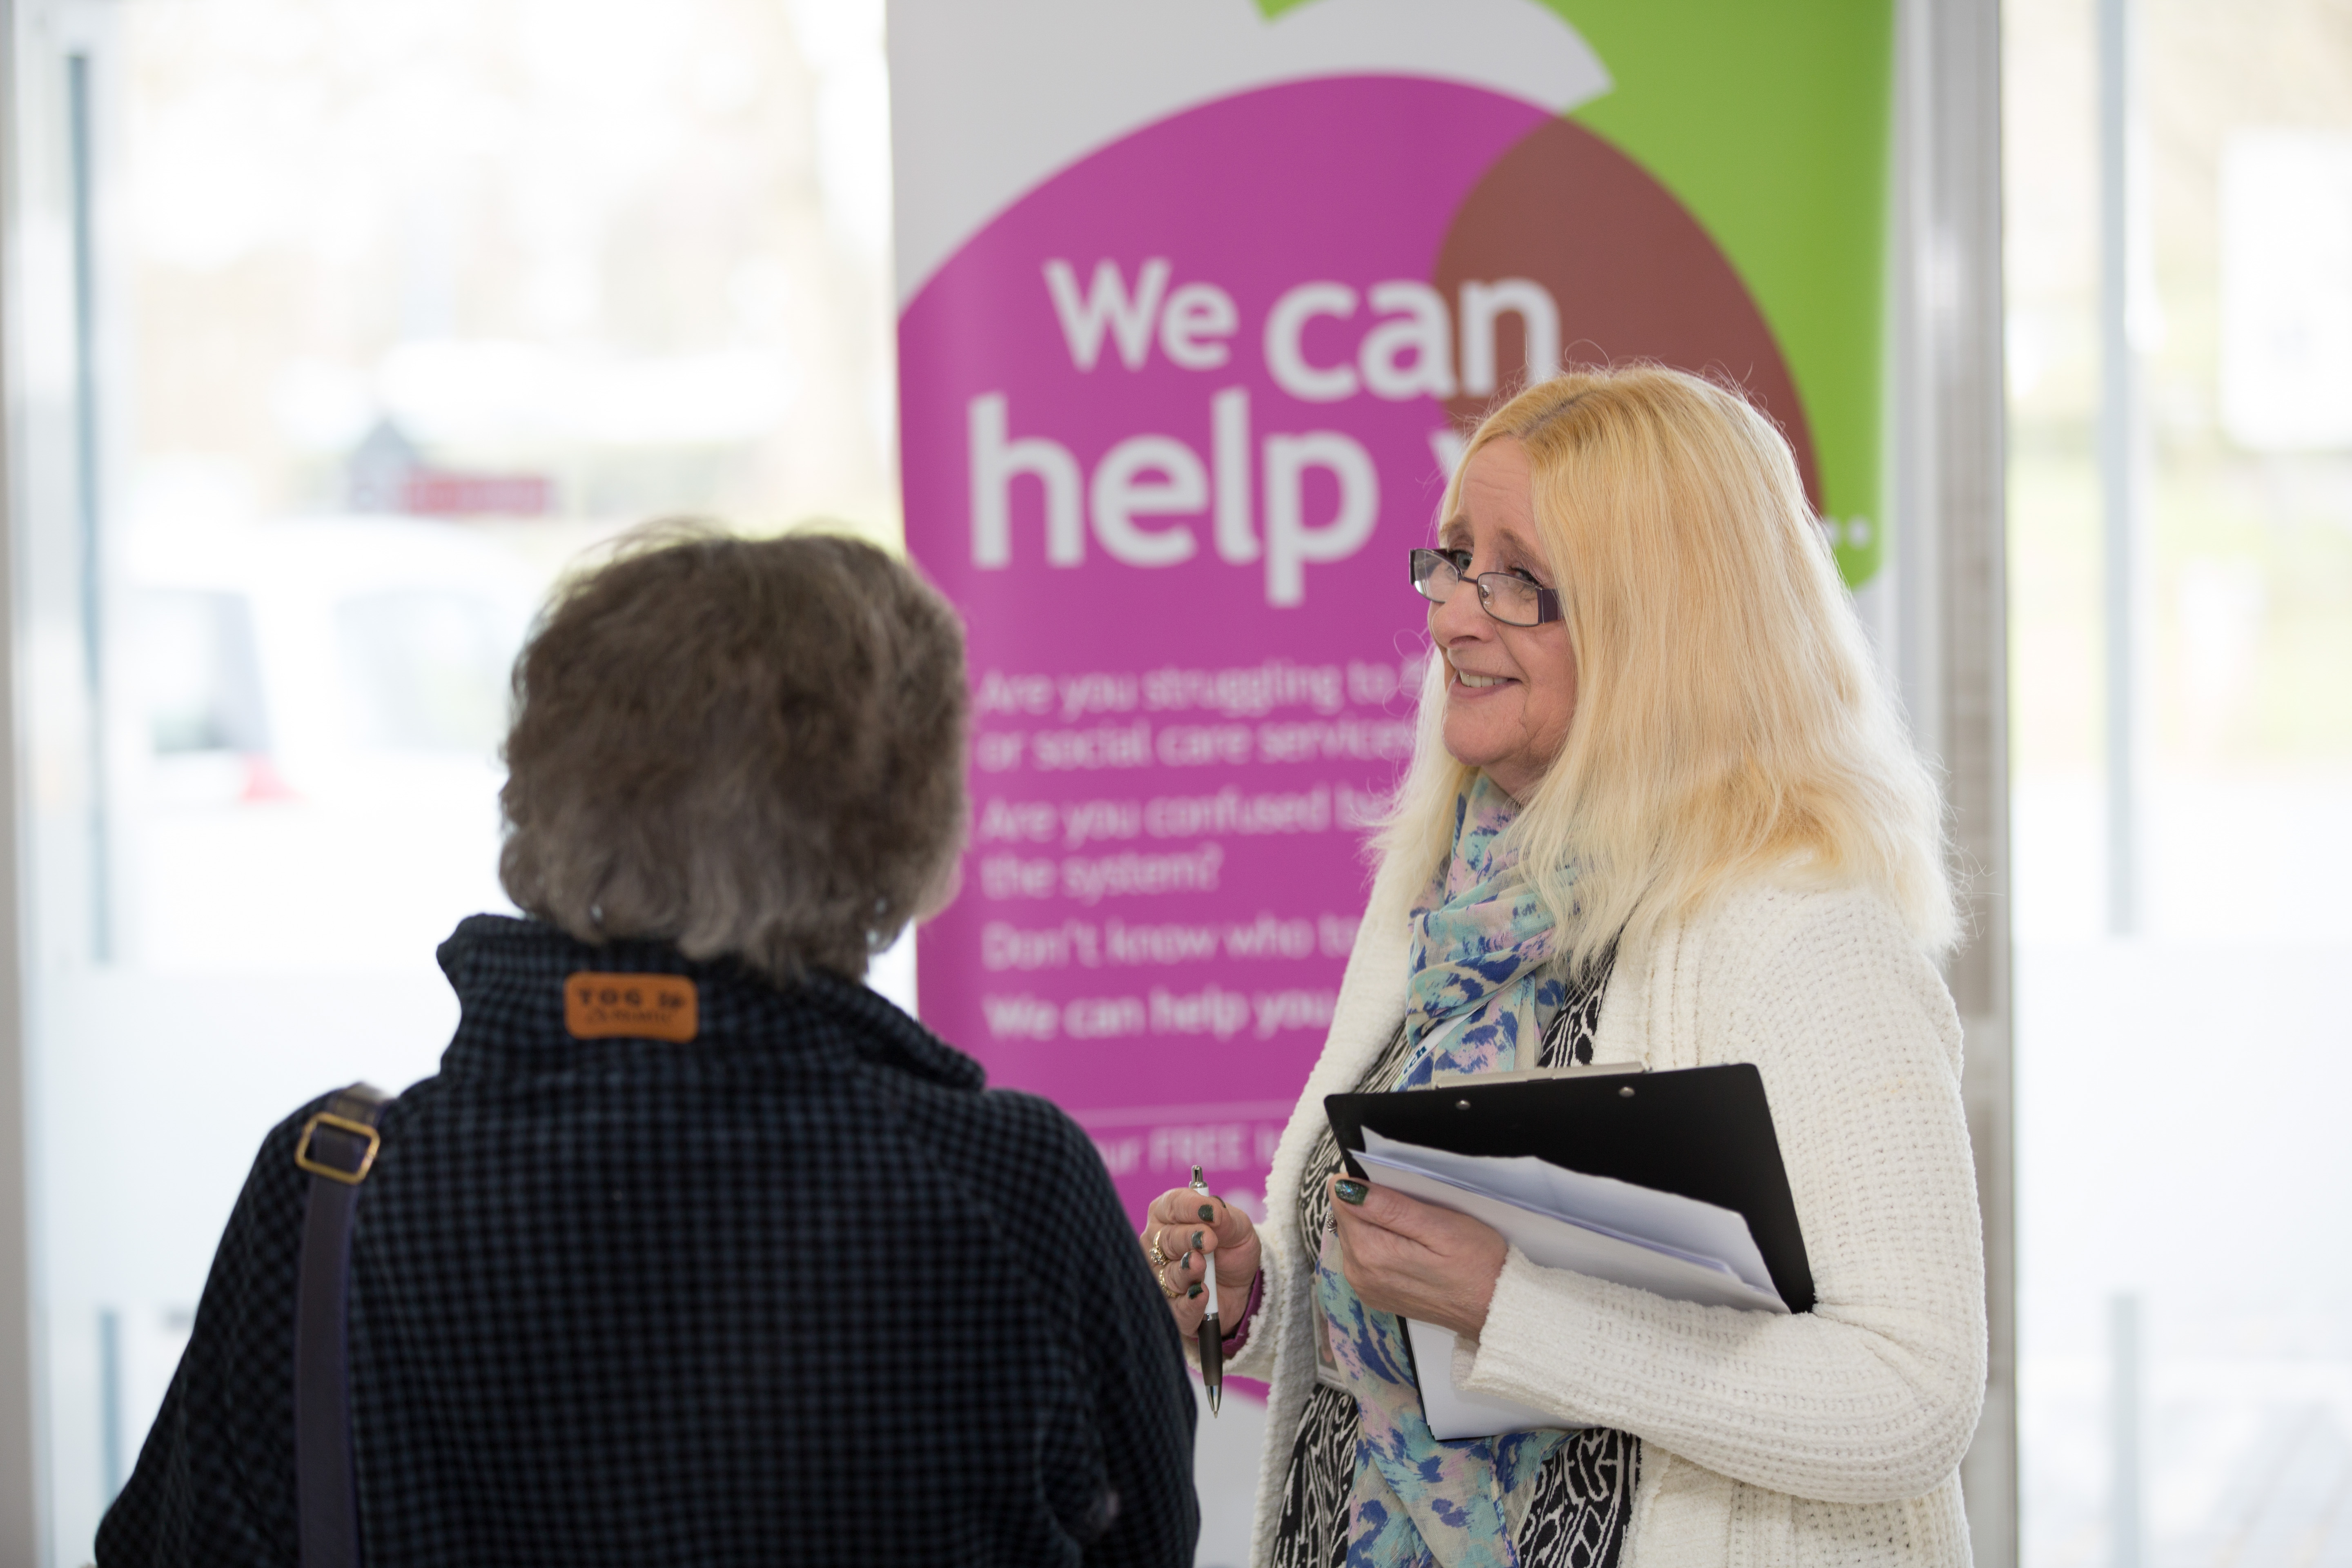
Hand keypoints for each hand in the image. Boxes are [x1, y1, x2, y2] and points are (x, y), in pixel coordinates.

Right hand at [1139, 1186, 1260, 1337]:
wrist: (1242, 1285)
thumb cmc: (1232, 1249)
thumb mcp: (1238, 1229)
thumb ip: (1224, 1218)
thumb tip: (1212, 1211)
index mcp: (1169, 1215)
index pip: (1172, 1205)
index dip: (1190, 1208)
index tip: (1211, 1213)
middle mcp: (1157, 1244)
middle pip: (1166, 1240)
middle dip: (1187, 1239)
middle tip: (1209, 1241)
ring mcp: (1160, 1277)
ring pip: (1168, 1274)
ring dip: (1186, 1271)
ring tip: (1202, 1267)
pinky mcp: (1171, 1308)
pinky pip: (1175, 1309)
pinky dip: (1189, 1303)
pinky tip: (1202, 1295)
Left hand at [1328, 1174, 1507, 1338]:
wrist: (1494, 1309)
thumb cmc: (1477, 1264)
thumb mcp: (1439, 1226)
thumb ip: (1389, 1207)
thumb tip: (1344, 1188)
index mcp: (1371, 1252)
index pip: (1341, 1199)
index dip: (1366, 1184)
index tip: (1397, 1190)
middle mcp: (1359, 1273)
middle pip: (1347, 1217)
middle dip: (1373, 1205)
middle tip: (1415, 1210)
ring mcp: (1365, 1287)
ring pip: (1356, 1234)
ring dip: (1378, 1224)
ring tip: (1417, 1230)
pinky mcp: (1375, 1293)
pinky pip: (1365, 1255)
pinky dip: (1382, 1243)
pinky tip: (1411, 1248)